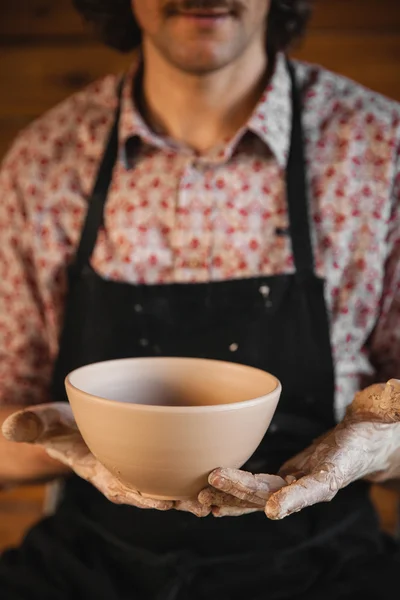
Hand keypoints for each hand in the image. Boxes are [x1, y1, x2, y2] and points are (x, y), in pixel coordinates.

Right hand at [2, 403, 209, 516]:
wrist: (83, 429)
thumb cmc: (68, 425)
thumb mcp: (52, 422)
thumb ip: (36, 423)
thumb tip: (9, 428)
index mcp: (107, 474)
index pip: (127, 489)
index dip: (147, 496)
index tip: (169, 501)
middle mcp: (132, 479)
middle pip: (159, 493)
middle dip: (182, 499)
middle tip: (208, 501)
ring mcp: (149, 472)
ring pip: (177, 486)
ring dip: (199, 490)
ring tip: (225, 494)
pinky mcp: (162, 461)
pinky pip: (184, 470)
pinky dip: (203, 471)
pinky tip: (226, 469)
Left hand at [201, 379, 399, 518]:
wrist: (367, 445)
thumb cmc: (373, 430)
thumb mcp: (385, 414)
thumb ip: (390, 404)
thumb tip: (398, 387)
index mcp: (336, 472)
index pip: (316, 488)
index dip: (295, 498)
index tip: (272, 509)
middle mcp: (312, 485)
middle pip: (274, 493)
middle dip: (242, 489)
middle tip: (212, 479)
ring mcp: (295, 484)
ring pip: (258, 496)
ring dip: (229, 496)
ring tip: (199, 496)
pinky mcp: (284, 478)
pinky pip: (255, 488)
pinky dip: (233, 491)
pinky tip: (210, 492)